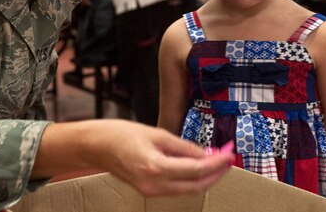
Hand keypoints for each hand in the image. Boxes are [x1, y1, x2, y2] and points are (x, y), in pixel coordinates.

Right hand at [36, 119, 232, 196]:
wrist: (95, 146)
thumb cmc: (120, 134)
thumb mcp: (155, 133)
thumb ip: (183, 146)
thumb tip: (206, 154)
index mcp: (155, 167)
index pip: (196, 170)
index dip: (217, 163)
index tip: (229, 153)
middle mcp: (154, 185)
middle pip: (196, 185)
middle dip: (216, 173)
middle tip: (228, 158)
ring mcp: (151, 191)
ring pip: (189, 189)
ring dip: (206, 177)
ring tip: (217, 160)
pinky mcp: (149, 191)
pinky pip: (177, 188)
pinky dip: (191, 178)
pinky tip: (197, 165)